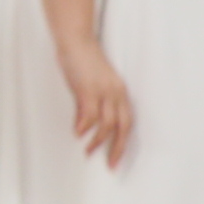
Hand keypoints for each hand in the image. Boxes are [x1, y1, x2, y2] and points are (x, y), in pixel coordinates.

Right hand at [53, 30, 133, 166]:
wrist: (75, 39)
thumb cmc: (81, 58)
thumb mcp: (91, 83)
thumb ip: (90, 102)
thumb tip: (84, 124)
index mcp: (120, 91)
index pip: (127, 122)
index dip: (123, 141)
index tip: (116, 157)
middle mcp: (116, 93)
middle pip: (122, 126)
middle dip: (117, 148)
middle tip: (110, 164)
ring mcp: (103, 91)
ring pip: (107, 123)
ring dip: (98, 141)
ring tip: (89, 152)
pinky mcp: (88, 88)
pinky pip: (90, 113)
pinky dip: (84, 126)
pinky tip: (78, 134)